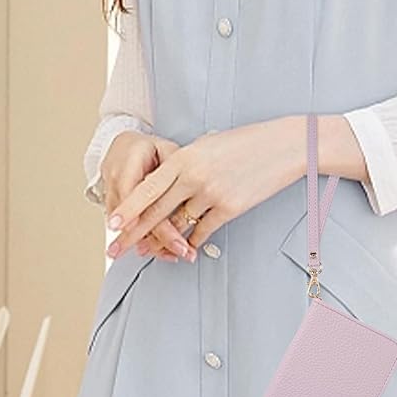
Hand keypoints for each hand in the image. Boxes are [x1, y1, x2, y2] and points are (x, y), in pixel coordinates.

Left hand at [104, 116, 307, 258]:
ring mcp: (213, 194)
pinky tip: (184, 249)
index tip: (111, 223)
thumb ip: (185, 164)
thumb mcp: (208, 145)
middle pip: (156, 211)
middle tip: (116, 249)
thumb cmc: (246, 142)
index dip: (127, 209)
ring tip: (149, 254)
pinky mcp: (231, 208)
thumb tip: (166, 184)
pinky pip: (203, 231)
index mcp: (185, 157)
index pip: (147, 188)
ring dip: (163, 241)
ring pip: (179, 224)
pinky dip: (192, 241)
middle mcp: (194, 177)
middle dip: (134, 233)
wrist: (284, 146)